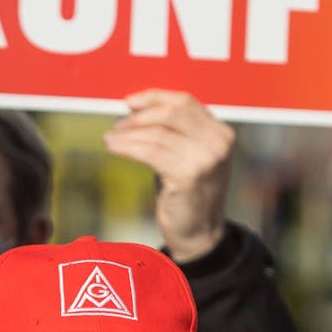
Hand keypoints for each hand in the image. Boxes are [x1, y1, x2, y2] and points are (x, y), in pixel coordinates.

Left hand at [102, 89, 234, 261]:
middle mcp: (218, 142)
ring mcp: (206, 158)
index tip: (130, 101)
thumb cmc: (188, 193)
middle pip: (171, 113)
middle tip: (118, 124)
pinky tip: (114, 148)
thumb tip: (135, 107)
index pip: (185, 101)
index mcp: (221, 132)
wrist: (200, 233)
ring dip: (128, 134)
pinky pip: (150, 152)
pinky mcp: (189, 175)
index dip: (154, 97)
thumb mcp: (188, 155)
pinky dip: (128, 148)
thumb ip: (174, 131)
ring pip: (157, 134)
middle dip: (139, 116)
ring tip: (110, 138)